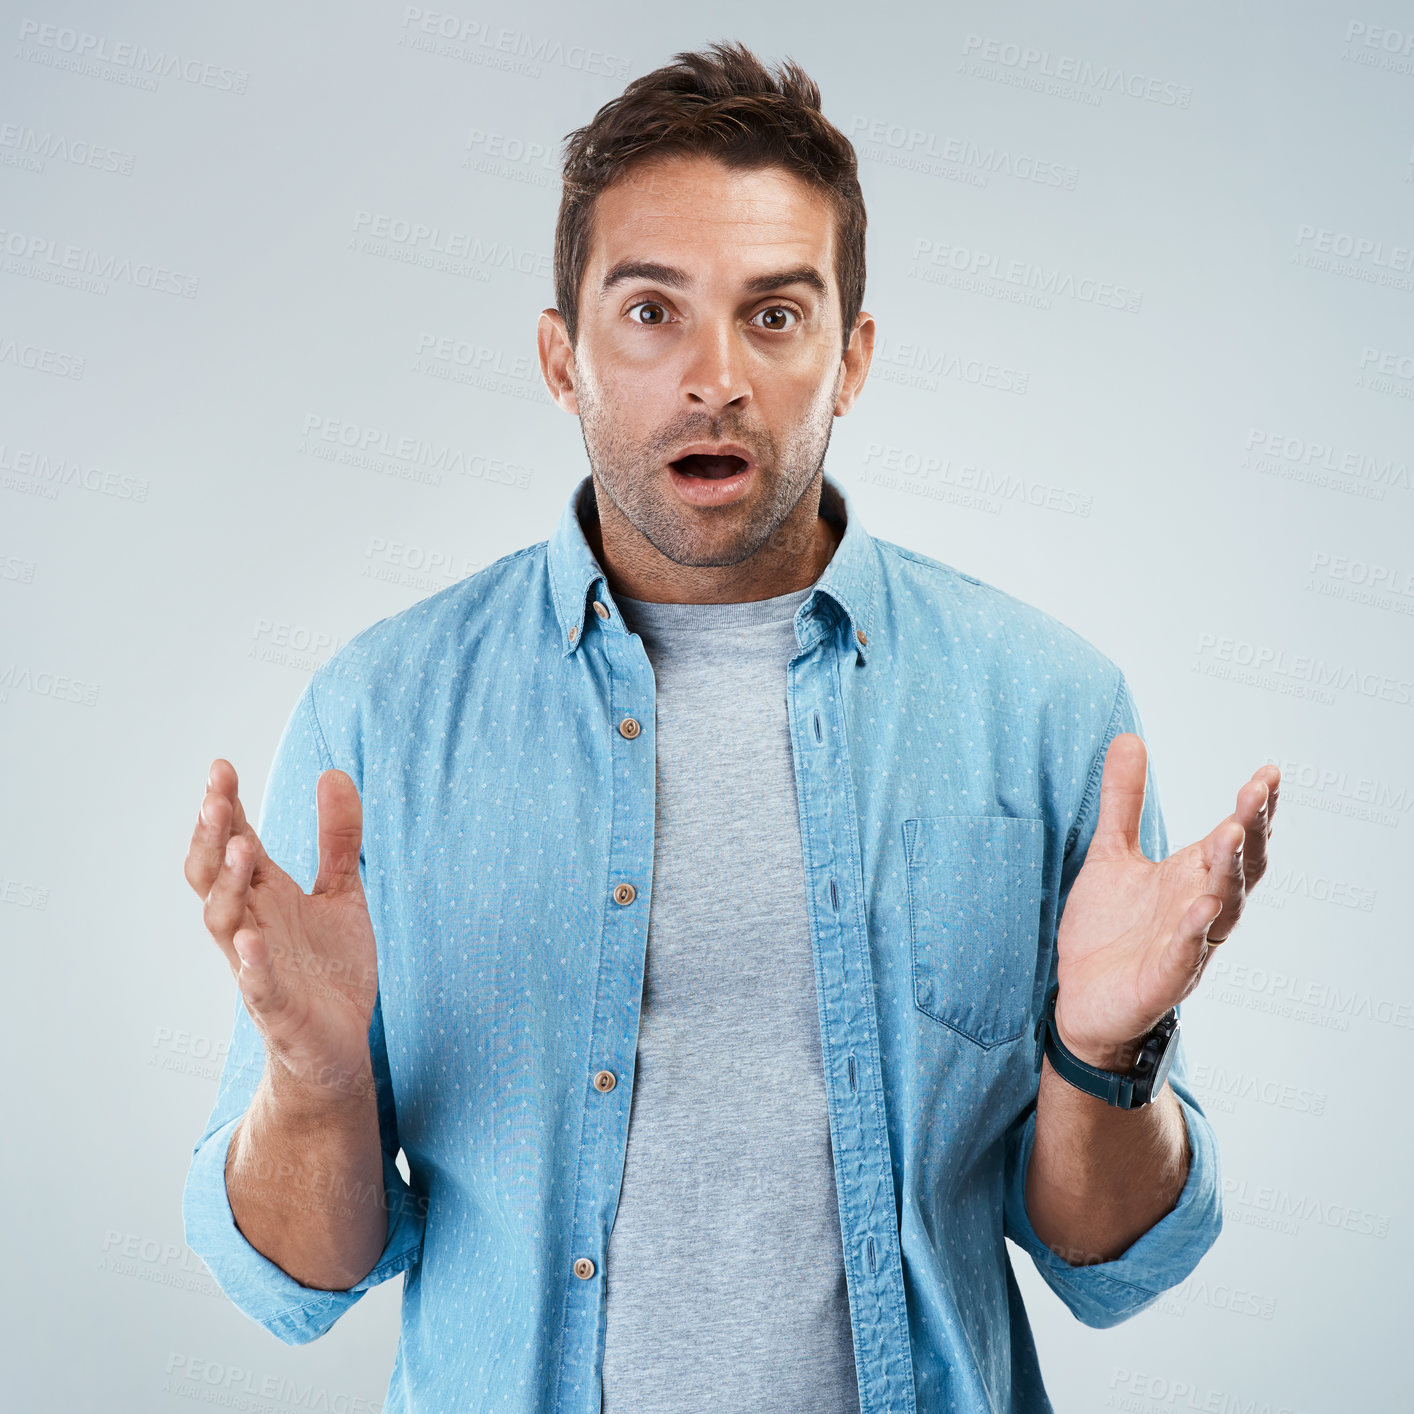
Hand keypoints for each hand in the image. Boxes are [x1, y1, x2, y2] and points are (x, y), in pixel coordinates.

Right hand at [184, 759, 379, 1105]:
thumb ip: (338, 838)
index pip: (234, 842)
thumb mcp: (343, 893)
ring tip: (240, 846)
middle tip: (215, 796)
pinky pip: (256, 986)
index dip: (225, 807)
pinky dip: (252, 963)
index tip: (220, 766)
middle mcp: (252, 925)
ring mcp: (258, 966)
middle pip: (213, 876)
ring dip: (227, 885)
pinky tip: (251, 940)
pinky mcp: (277, 1009)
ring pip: (222, 923)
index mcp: (266, 896)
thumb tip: (334, 772)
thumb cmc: (330, 968)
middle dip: (211, 837)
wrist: (341, 1046)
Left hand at [1053, 733, 1278, 1070]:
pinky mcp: (1163, 979)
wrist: (1081, 998)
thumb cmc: (1107, 930)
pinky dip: (1193, 931)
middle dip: (1251, 829)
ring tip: (1231, 832)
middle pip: (1239, 867)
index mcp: (1191, 877)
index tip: (1268, 772)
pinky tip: (1200, 906)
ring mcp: (1186, 945)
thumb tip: (1129, 737)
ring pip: (1222, 908)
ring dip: (1228, 871)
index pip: (1234, 839)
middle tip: (1257, 790)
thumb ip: (1124, 803)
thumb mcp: (1110, 854)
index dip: (1253, 809)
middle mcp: (1199, 908)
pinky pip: (1185, 954)